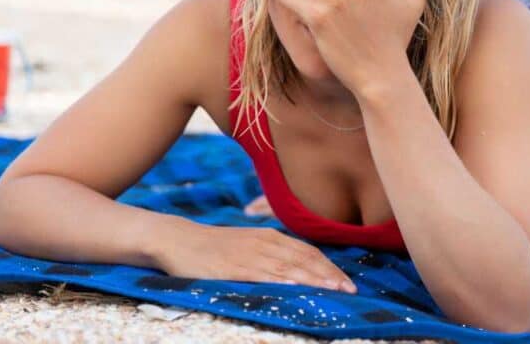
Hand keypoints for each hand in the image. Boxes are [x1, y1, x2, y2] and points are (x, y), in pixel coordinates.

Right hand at [156, 219, 355, 291]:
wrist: (179, 239)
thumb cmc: (215, 246)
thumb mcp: (249, 244)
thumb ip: (272, 254)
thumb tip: (297, 269)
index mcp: (271, 237)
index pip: (308, 252)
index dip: (329, 267)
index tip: (347, 281)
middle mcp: (265, 243)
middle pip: (305, 259)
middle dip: (330, 275)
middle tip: (350, 290)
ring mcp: (250, 255)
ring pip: (290, 267)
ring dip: (314, 279)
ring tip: (334, 290)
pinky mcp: (233, 268)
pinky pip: (263, 274)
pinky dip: (282, 281)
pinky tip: (297, 288)